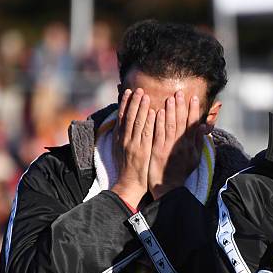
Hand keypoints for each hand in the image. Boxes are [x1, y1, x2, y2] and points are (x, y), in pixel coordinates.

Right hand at [110, 88, 155, 207]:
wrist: (129, 183)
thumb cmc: (127, 167)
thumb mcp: (120, 149)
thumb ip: (123, 135)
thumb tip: (123, 123)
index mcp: (119, 138)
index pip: (122, 116)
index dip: (124, 103)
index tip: (128, 91)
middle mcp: (124, 139)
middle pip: (129, 116)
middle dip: (133, 102)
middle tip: (138, 89)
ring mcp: (133, 144)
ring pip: (136, 122)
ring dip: (141, 108)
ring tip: (145, 95)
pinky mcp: (142, 150)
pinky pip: (146, 133)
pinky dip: (149, 122)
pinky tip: (153, 112)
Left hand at [149, 91, 209, 199]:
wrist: (169, 188)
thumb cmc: (181, 172)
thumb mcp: (195, 158)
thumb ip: (198, 142)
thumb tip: (203, 127)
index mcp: (191, 146)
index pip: (193, 124)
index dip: (193, 110)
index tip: (193, 98)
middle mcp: (181, 146)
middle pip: (181, 122)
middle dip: (181, 106)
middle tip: (180, 93)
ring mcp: (169, 148)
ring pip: (170, 126)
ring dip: (170, 111)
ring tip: (169, 98)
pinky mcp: (158, 151)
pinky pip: (158, 134)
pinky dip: (158, 122)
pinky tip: (156, 112)